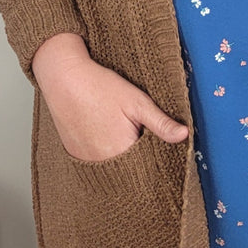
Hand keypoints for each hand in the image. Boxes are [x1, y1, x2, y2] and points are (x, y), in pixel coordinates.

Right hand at [32, 33, 188, 161]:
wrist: (63, 78)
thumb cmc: (100, 86)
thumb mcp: (138, 101)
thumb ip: (161, 123)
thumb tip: (184, 136)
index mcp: (122, 151)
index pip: (148, 167)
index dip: (157, 157)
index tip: (160, 146)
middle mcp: (102, 162)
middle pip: (131, 168)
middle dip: (140, 157)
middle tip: (138, 133)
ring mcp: (86, 160)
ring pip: (114, 166)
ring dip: (122, 157)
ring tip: (121, 132)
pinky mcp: (75, 155)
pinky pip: (97, 162)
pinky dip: (106, 154)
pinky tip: (106, 135)